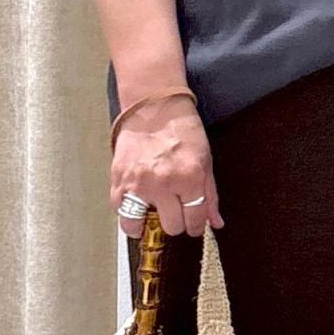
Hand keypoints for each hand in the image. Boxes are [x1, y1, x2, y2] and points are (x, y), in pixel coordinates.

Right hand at [110, 98, 224, 238]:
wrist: (154, 107)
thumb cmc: (183, 130)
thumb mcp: (205, 161)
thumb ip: (210, 196)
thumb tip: (215, 223)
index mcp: (189, 178)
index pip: (194, 220)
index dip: (196, 226)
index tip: (193, 224)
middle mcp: (163, 184)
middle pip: (171, 226)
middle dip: (176, 223)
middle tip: (174, 212)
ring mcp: (137, 182)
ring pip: (137, 225)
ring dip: (145, 224)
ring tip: (151, 215)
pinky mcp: (118, 178)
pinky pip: (118, 209)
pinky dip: (126, 211)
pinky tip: (136, 202)